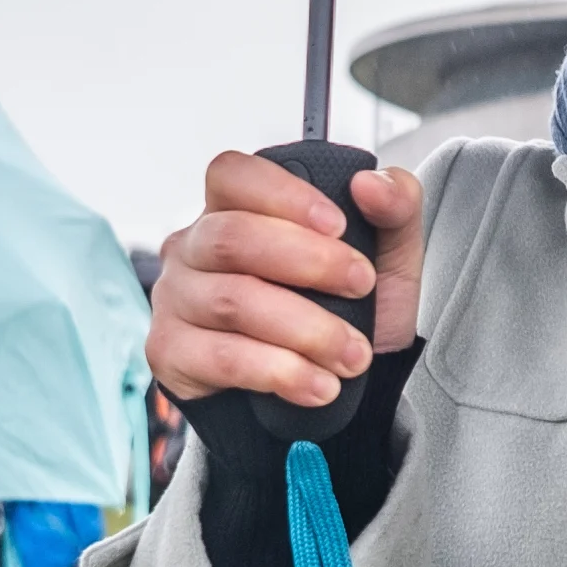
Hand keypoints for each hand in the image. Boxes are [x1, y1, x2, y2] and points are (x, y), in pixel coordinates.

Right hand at [151, 150, 425, 406]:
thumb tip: (370, 184)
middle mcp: (194, 246)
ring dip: (306, 329)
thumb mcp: (388, 256)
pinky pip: (223, 357)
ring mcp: (176, 299)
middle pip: (232, 237)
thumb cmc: (349, 311)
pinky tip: (318, 384)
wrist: (342, 391)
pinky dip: (281, 372)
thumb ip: (395, 207)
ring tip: (352, 354)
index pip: (232, 175)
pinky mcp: (172, 353)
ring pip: (232, 301)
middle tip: (362, 287)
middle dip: (309, 262)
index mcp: (235, 208)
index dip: (283, 194)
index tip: (339, 225)